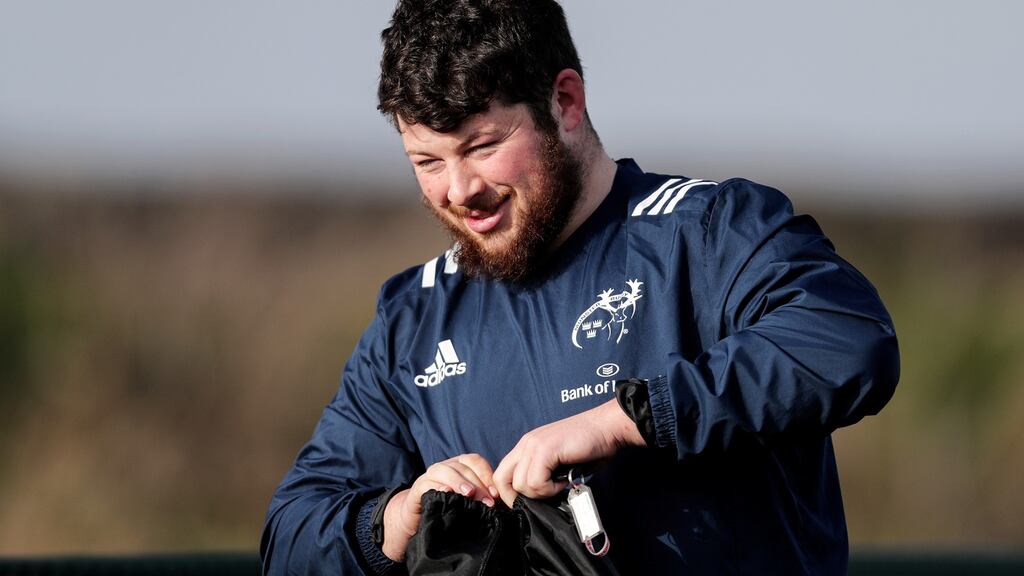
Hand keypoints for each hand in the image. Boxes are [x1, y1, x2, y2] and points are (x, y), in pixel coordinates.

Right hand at [381, 453, 497, 561]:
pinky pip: (427, 483)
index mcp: (459, 466)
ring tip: (469, 494)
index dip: (486, 475)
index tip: (496, 494)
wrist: (420, 520)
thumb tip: (501, 502)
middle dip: (477, 484)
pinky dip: (437, 486)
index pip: (475, 461)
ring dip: (459, 481)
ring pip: (444, 470)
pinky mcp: (417, 488)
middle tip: (488, 502)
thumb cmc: (450, 509)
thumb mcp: (468, 502)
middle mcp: (445, 466)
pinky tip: (446, 492)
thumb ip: (483, 498)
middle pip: (462, 467)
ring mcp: (430, 475)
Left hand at [492, 398, 643, 507]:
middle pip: (502, 479)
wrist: (607, 428)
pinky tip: (564, 481)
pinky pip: (535, 482)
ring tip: (559, 484)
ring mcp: (533, 445)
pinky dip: (550, 488)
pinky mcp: (545, 449)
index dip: (510, 493)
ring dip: (541, 492)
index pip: (502, 474)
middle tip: (543, 498)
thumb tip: (536, 499)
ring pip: (520, 484)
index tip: (529, 502)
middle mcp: (526, 444)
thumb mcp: (558, 463)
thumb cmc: (589, 447)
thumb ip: (543, 475)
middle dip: (519, 497)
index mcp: (527, 446)